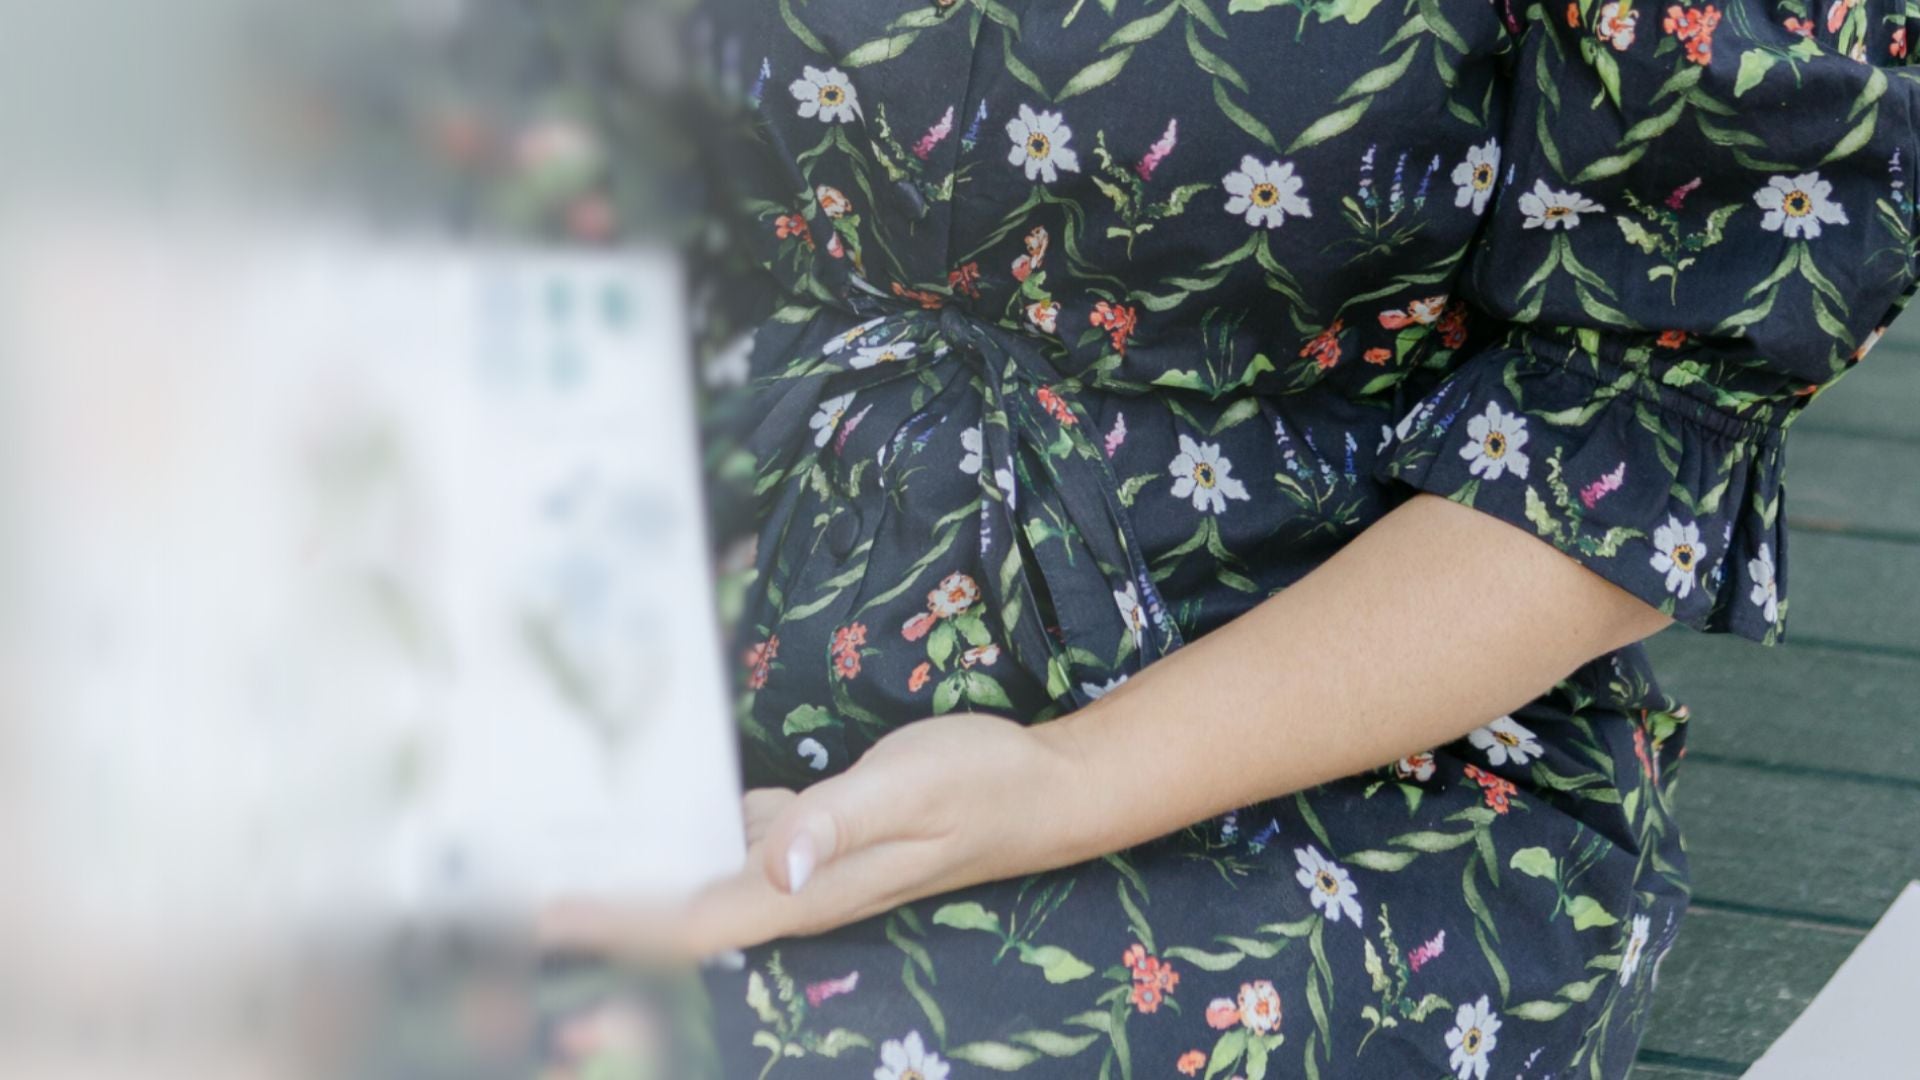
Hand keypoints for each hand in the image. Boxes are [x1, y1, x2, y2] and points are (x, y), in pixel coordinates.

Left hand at [539, 712, 1088, 961]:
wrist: (1042, 788)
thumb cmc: (979, 784)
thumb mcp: (909, 790)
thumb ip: (835, 824)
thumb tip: (772, 867)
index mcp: (805, 892)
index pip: (690, 923)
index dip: (614, 925)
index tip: (538, 915)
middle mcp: (791, 887)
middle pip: (678, 912)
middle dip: (602, 906)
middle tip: (511, 877)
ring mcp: (800, 861)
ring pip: (699, 875)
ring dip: (635, 868)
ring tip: (559, 834)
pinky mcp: (809, 828)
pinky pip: (729, 835)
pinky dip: (681, 825)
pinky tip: (648, 797)